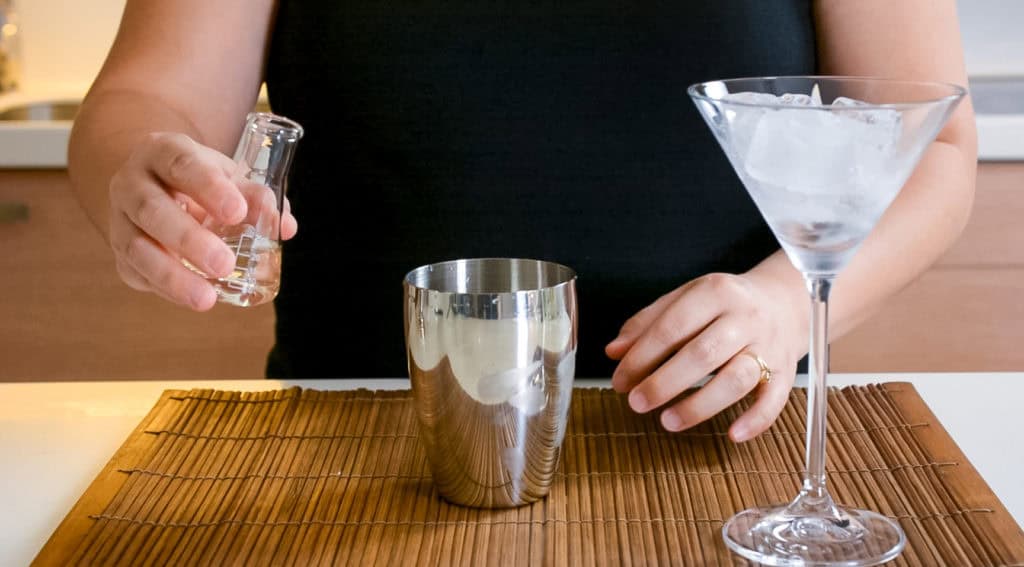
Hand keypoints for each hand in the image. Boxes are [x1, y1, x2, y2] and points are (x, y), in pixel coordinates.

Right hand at [107, 132, 297, 309]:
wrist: (157, 184)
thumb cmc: (200, 179)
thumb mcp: (228, 177)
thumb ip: (256, 197)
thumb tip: (284, 227)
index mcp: (163, 151)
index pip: (181, 163)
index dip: (209, 188)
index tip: (237, 212)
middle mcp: (132, 182)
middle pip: (152, 208)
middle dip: (188, 239)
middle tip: (225, 264)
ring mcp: (120, 217)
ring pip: (135, 247)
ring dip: (171, 275)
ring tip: (206, 298)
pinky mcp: (119, 251)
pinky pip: (135, 272)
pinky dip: (164, 288)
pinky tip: (192, 297)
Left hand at [606, 272, 805, 441]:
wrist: (786, 302)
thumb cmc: (723, 305)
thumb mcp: (685, 299)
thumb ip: (648, 323)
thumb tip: (614, 352)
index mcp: (715, 292)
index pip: (672, 327)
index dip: (642, 356)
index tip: (620, 382)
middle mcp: (744, 317)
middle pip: (703, 354)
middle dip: (665, 382)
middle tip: (636, 404)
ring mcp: (768, 345)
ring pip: (737, 378)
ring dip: (700, 405)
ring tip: (667, 422)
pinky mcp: (786, 372)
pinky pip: (774, 400)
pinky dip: (755, 420)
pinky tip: (732, 435)